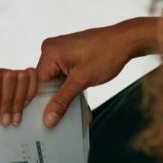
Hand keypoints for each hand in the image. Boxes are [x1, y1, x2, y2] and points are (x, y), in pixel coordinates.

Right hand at [36, 19, 157, 127]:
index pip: (38, 83)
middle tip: (62, 120)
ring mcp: (62, 51)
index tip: (45, 120)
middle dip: (57, 101)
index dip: (41, 103)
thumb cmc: (105, 54)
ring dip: (68, 96)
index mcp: (49, 52)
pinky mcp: (71, 55)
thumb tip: (48, 118)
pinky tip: (81, 103)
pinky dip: (73, 87)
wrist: (125, 41)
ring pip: (58, 81)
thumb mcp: (81, 81)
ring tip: (77, 113)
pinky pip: (66, 75)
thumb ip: (62, 100)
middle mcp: (52, 49)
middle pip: (47, 82)